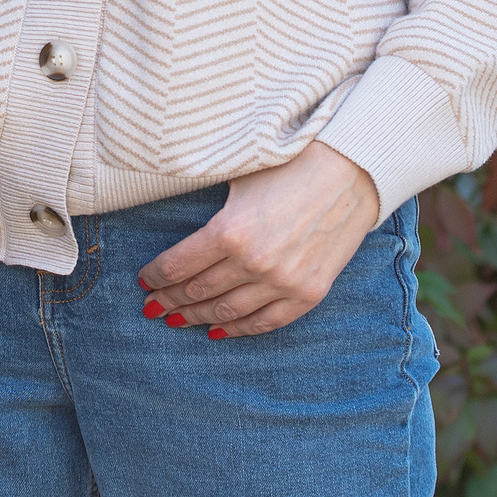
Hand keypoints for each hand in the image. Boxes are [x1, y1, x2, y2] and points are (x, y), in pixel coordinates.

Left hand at [136, 141, 380, 338]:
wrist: (353, 171)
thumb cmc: (290, 165)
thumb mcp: (239, 178)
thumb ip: (209, 208)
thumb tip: (173, 224)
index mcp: (230, 231)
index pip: (178, 265)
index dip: (155, 276)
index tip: (143, 280)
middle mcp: (254, 263)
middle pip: (197, 292)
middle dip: (169, 300)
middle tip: (151, 306)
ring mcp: (283, 283)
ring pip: (226, 313)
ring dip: (196, 318)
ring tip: (176, 319)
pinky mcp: (308, 294)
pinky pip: (265, 322)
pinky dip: (238, 329)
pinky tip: (217, 331)